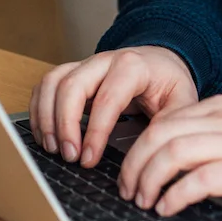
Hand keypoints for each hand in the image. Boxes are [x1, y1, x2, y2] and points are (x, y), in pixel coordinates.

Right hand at [28, 46, 197, 167]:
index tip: (88, 160)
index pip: (107, 99)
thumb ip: (170, 124)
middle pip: (72, 86)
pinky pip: (46, 85)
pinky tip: (45, 135)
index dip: (94, 132)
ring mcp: (86, 65)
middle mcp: (104, 60)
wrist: (162, 61)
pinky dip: (39, 110)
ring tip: (53, 148)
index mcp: (133, 66)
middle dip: (65, 125)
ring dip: (47, 117)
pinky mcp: (73, 73)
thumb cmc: (169, 83)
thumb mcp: (183, 101)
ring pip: (53, 82)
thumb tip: (150, 153)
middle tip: (69, 156)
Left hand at [118, 95, 221, 215]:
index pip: (164, 120)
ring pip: (173, 153)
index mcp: (221, 107)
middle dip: (135, 164)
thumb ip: (213, 132)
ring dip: (150, 180)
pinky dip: (176, 194)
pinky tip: (169, 207)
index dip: (138, 148)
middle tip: (128, 190)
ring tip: (144, 202)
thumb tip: (172, 154)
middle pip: (160, 134)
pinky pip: (199, 179)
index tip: (130, 172)